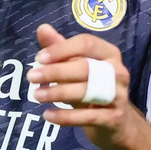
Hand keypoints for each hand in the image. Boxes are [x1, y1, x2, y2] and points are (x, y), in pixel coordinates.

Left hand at [26, 24, 137, 147]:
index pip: (86, 43)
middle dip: (56, 71)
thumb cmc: (93, 86)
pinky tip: (47, 115)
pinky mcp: (114, 118)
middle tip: (31, 76)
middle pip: (85, 67)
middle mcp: (118, 72)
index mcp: (109, 53)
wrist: (116, 121)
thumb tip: (42, 28)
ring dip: (58, 93)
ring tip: (36, 95)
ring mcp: (119, 95)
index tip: (39, 58)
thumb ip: (60, 48)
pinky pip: (88, 117)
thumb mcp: (78, 66)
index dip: (61, 49)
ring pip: (87, 92)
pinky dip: (66, 116)